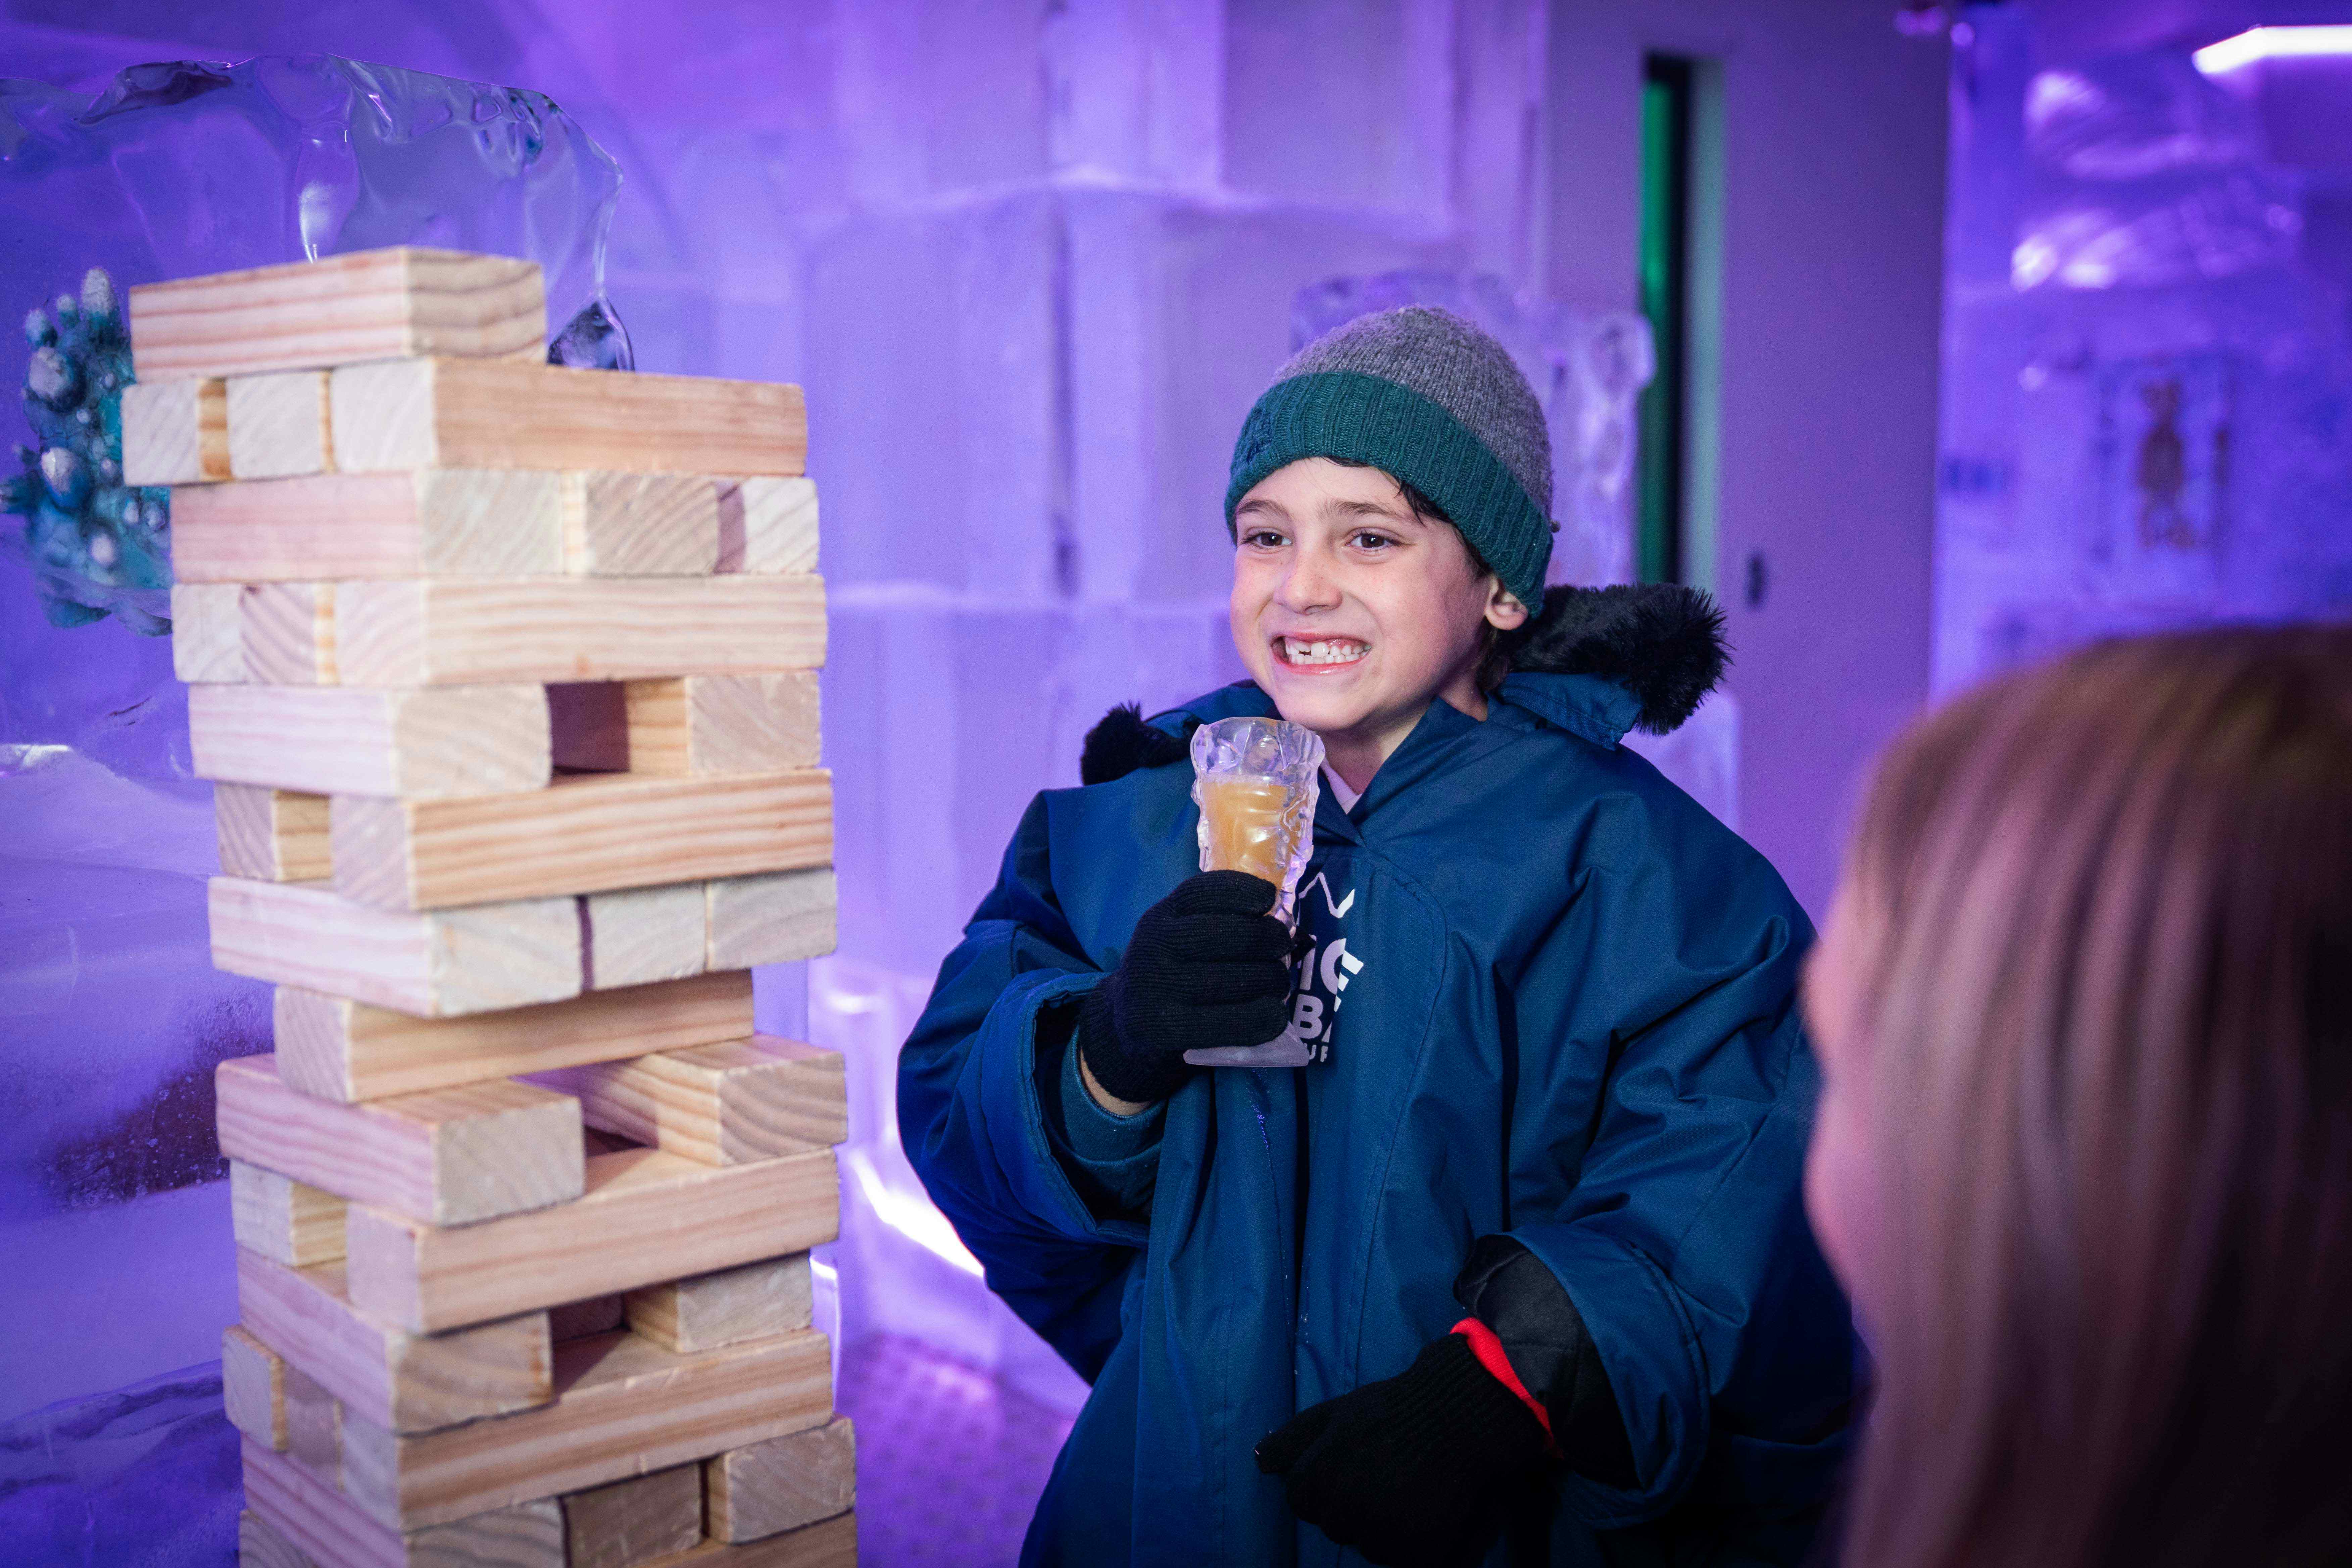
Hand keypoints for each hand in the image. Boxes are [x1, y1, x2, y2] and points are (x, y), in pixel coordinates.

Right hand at [1077, 870, 1292, 1104]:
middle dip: (1271, 940)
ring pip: (1237, 980)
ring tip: (1279, 985)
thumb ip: (1213, 921)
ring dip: (1273, 981)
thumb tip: (1278, 920)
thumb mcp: (1176, 936)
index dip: (1243, 890)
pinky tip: (1276, 1016)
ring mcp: (1156, 989)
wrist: (1123, 1026)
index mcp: (1160, 918)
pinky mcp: (1164, 1030)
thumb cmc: (1168, 975)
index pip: (1203, 892)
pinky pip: (1231, 1023)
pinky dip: (1263, 1019)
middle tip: (1283, 951)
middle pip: (1231, 935)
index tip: (1268, 898)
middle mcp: (1153, 947)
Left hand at [1256, 1333, 1549, 1567]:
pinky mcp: (1414, 1552)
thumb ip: (1291, 1440)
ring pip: (1367, 1544)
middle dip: (1352, 1503)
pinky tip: (1422, 1506)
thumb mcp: (1333, 1414)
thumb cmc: (1390, 1409)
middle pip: (1334, 1524)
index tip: (1350, 1463)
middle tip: (1383, 1471)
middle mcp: (1342, 1512)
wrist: (1455, 1415)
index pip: (1301, 1500)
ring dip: (1381, 1524)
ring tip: (1405, 1486)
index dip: (1324, 1481)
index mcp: (1315, 1479)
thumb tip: (1258, 1462)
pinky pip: (1400, 1556)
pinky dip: (1410, 1540)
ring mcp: (1379, 1536)